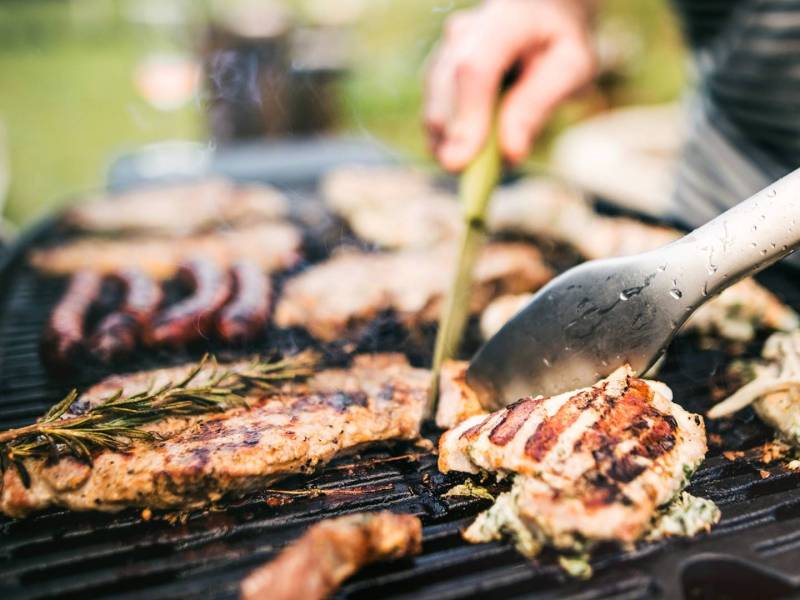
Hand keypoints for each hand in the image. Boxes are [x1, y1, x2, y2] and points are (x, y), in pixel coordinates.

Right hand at [424, 0, 596, 170]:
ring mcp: (445, 49)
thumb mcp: (573, 66)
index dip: (465, 117)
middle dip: (452, 139)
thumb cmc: (560, 39)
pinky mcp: (437, 71)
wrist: (542, 10)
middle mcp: (465, 30)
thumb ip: (540, 104)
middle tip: (472, 178)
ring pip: (432, 103)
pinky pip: (433, 111)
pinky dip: (448, 139)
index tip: (460, 163)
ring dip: (448, 143)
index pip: (473, 68)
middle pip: (444, 89)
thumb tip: (511, 153)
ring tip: (476, 167)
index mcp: (506, 19)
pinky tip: (469, 152)